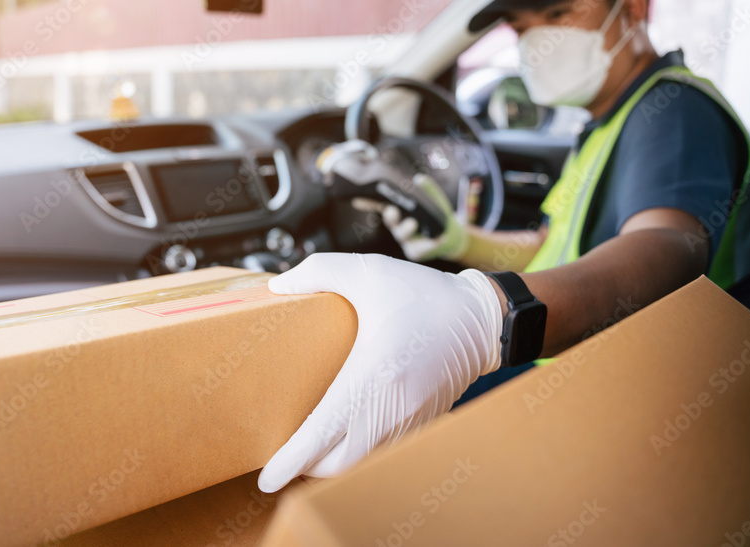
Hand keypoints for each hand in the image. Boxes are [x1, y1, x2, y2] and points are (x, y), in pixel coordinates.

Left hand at [257, 253, 502, 492]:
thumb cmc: (425, 295)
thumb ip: (318, 272)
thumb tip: (278, 286)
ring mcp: (410, 421)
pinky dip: (360, 451)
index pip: (323, 434)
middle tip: (283, 454)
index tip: (267, 478)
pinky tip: (347, 433)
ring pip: (362, 463)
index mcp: (372, 375)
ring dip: (334, 462)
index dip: (292, 460)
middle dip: (307, 467)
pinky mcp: (422, 423)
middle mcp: (391, 408)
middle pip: (338, 464)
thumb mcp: (368, 271)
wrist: (482, 318)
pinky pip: (383, 451)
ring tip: (310, 446)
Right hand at [372, 174, 470, 261]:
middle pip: (390, 221)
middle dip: (389, 216)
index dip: (369, 203)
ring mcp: (406, 240)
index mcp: (399, 211)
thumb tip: (419, 178)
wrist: (449, 234)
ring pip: (402, 235)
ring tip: (413, 223)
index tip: (357, 201)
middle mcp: (398, 226)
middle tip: (392, 210)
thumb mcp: (435, 199)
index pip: (381, 205)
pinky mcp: (415, 252)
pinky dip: (428, 244)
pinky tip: (437, 239)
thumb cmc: (436, 215)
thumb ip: (429, 188)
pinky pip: (419, 249)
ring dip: (406, 229)